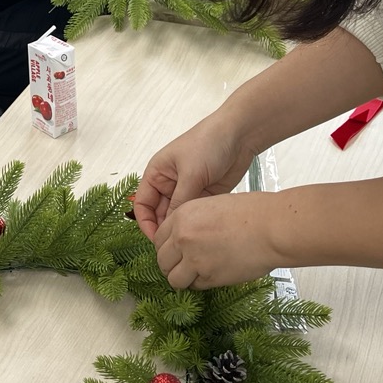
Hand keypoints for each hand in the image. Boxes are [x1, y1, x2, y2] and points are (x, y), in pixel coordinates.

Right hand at [132, 111, 254, 240]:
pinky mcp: (204, 196)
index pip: (142, 203)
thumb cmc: (208, 144)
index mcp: (157, 173)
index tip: (157, 240)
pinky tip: (201, 234)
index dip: (146, 223)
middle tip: (176, 247)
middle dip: (165, 229)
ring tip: (189, 242)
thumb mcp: (190, 173)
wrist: (239, 135)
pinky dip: (196, 225)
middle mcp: (169, 184)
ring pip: (177, 217)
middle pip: (159, 214)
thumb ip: (179, 202)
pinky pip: (194, 215)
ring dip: (181, 228)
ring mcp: (187, 191)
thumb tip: (171, 228)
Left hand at [153, 193, 279, 289]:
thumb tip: (183, 238)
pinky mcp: (209, 277)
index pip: (158, 239)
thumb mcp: (212, 205)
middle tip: (183, 267)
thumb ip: (193, 222)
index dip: (166, 248)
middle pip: (162, 260)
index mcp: (182, 216)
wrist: (271, 228)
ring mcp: (194, 259)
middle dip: (170, 265)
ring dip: (182, 279)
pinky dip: (201, 284)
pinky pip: (195, 286)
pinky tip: (213, 275)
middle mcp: (183, 237)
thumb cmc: (251, 213)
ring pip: (173, 279)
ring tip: (195, 275)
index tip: (173, 253)